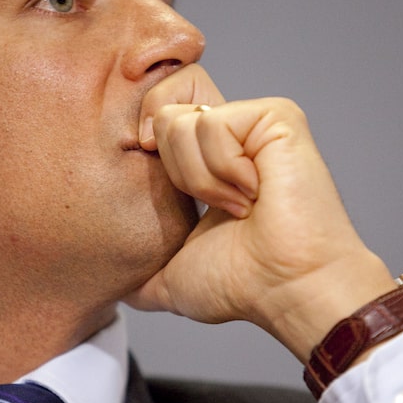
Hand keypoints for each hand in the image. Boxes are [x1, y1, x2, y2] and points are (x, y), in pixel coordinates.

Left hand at [126, 65, 395, 360]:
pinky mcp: (275, 116)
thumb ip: (138, 273)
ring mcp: (253, 123)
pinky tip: (256, 192)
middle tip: (220, 210)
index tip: (171, 193)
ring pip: (181, 123)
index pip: (155, 121)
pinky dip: (225, 169)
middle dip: (178, 176)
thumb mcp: (170, 278)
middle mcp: (230, 136)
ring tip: (242, 205)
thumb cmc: (242, 286)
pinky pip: (212, 124)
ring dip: (204, 180)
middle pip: (161, 115)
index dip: (146, 148)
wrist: (284, 288)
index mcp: (205, 161)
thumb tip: (117, 288)